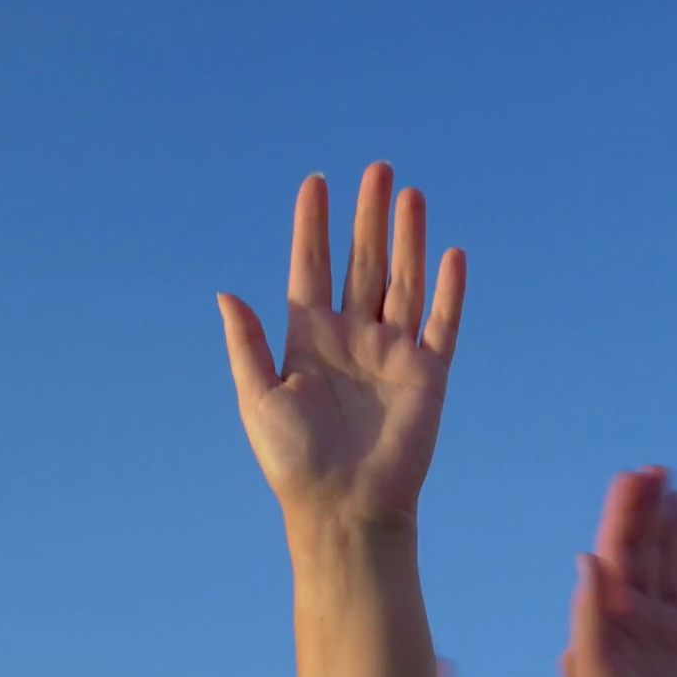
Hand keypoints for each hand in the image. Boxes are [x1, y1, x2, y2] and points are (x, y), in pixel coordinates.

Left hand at [217, 163, 467, 527]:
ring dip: (407, 238)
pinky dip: (449, 290)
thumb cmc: (293, 460)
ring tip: (410, 193)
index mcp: (308, 339)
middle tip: (377, 169)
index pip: (312, 268)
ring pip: (402, 281)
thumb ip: (246, 343)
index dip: (313, 226)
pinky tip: (450, 252)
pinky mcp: (427, 375)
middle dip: (368, 217)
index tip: (316, 183)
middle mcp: (352, 337)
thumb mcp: (257, 397)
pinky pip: (442, 324)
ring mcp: (392, 353)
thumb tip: (225, 293)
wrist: (343, 507)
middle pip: (362, 262)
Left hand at [564, 468, 676, 676]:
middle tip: (661, 471)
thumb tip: (589, 557)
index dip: (625, 512)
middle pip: (649, 551)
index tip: (633, 476)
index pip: (618, 549)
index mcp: (610, 614)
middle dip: (653, 511)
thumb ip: (590, 612)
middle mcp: (644, 616)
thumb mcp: (591, 665)